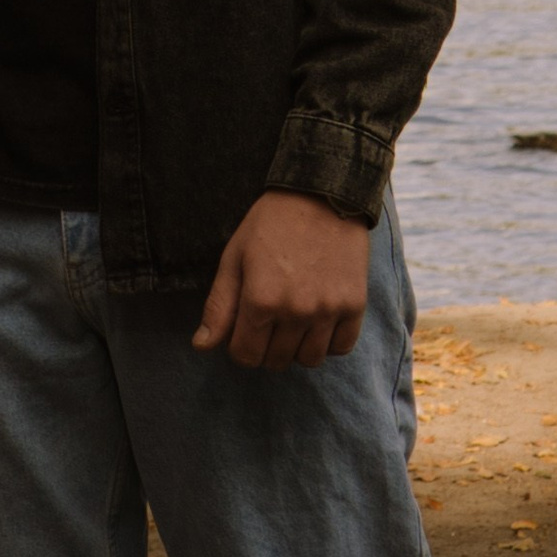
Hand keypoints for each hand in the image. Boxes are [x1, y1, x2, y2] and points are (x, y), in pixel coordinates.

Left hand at [191, 194, 367, 370]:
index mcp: (260, 300)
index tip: (245, 327)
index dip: (240, 345)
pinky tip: (319, 319)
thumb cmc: (270, 224)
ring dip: (297, 347)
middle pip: (276, 361)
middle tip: (269, 319)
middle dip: (266, 347)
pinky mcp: (355, 305)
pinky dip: (328, 341)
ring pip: (309, 360)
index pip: (245, 356)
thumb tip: (201, 346)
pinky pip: (341, 348)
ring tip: (294, 318)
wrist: (321, 194)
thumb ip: (219, 305)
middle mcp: (296, 311)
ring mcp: (328, 310)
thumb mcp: (234, 257)